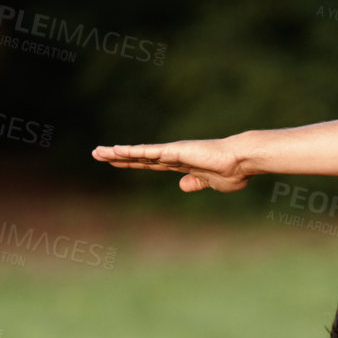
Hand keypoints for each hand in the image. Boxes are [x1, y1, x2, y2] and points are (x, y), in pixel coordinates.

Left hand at [91, 138, 249, 192]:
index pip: (149, 162)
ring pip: (139, 152)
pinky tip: (117, 151)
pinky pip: (150, 152)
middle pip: (139, 156)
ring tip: (98, 152)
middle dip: (117, 156)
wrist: (241, 162)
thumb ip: (195, 182)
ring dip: (118, 153)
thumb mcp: (210, 182)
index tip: (115, 161)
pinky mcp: (176, 151)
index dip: (131, 161)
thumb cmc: (232, 172)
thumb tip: (183, 186)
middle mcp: (172, 155)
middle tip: (96, 153)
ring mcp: (173, 152)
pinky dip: (133, 152)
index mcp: (179, 163)